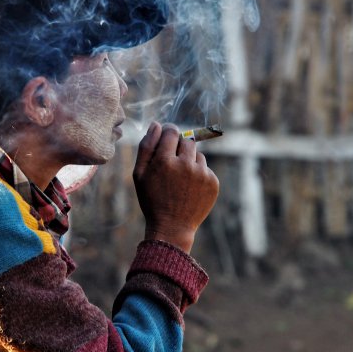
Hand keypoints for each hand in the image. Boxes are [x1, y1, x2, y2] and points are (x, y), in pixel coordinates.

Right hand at [133, 122, 218, 253]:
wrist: (172, 227)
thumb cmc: (152, 199)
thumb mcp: (140, 174)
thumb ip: (146, 147)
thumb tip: (156, 125)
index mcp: (164, 160)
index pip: (171, 131)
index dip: (168, 132)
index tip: (166, 137)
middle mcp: (185, 164)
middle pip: (186, 139)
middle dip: (178, 147)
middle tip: (171, 163)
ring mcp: (201, 173)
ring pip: (197, 154)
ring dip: (189, 161)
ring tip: (179, 180)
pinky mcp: (213, 182)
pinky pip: (205, 168)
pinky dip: (198, 174)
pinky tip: (189, 188)